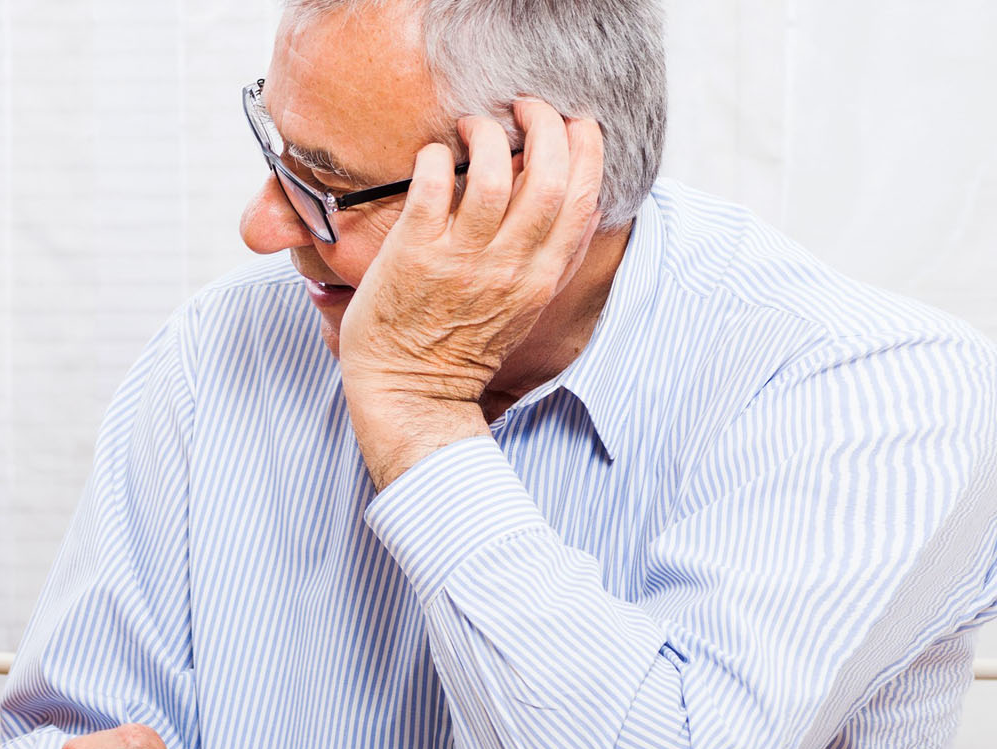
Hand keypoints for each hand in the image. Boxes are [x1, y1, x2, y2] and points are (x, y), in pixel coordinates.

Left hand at [337, 98, 603, 487]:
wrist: (411, 392)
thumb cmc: (461, 345)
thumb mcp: (523, 305)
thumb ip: (548, 258)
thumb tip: (577, 202)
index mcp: (541, 278)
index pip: (583, 199)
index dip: (586, 149)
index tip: (574, 122)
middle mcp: (507, 267)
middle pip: (546, 178)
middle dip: (544, 126)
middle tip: (525, 107)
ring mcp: (460, 262)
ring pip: (489, 175)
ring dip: (485, 135)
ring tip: (473, 126)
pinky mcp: (413, 256)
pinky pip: (431, 188)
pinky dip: (435, 158)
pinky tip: (432, 155)